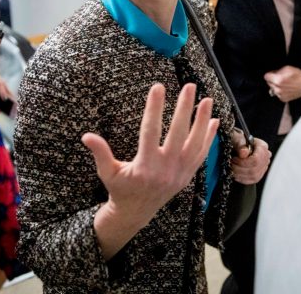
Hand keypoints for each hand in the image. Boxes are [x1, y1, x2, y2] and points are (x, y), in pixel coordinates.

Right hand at [82, 83, 218, 259]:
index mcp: (145, 166)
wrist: (136, 213)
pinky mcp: (188, 175)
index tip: (158, 87)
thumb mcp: (107, 173)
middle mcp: (166, 169)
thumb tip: (86, 136)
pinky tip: (214, 121)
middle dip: (185, 109)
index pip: (151, 131)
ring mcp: (180, 173)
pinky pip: (201, 155)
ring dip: (202, 121)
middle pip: (178, 134)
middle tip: (189, 86)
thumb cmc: (120, 189)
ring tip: (207, 100)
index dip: (154, 108)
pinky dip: (209, 138)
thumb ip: (100, 153)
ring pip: (195, 144)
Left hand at [229, 130, 270, 184]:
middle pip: (255, 169)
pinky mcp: (259, 174)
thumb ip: (240, 145)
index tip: (234, 159)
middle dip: (240, 168)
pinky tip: (235, 174)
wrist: (236, 145)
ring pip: (254, 176)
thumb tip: (243, 153)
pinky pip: (252, 180)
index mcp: (262, 146)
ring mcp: (263, 166)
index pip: (256, 159)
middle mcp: (265, 157)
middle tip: (231, 163)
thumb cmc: (237, 141)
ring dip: (240, 174)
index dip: (244, 162)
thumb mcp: (236, 139)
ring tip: (232, 168)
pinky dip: (242, 178)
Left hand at [264, 66, 300, 102]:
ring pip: (272, 88)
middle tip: (281, 78)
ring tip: (285, 83)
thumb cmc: (298, 76)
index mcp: (278, 80)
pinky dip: (280, 91)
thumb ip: (277, 71)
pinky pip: (277, 94)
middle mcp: (278, 89)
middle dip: (273, 80)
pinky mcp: (283, 99)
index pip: (266, 77)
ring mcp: (280, 95)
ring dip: (276, 86)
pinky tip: (286, 88)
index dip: (270, 74)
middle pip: (269, 83)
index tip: (273, 74)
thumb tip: (272, 73)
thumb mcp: (287, 68)